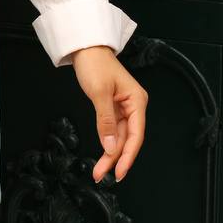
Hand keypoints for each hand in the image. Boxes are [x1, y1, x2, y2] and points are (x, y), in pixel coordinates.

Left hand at [70, 44, 147, 182]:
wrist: (85, 47)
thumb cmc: (95, 63)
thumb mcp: (99, 92)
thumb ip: (106, 121)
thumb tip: (110, 146)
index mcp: (137, 101)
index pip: (136, 134)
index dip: (128, 155)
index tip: (119, 171)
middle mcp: (134, 106)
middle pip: (127, 139)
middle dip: (115, 158)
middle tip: (102, 174)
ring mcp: (123, 107)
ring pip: (119, 137)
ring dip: (110, 153)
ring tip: (99, 170)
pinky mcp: (113, 108)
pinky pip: (112, 130)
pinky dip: (106, 142)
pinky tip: (102, 154)